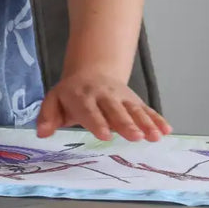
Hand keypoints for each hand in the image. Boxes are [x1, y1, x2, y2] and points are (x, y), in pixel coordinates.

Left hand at [36, 66, 171, 142]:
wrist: (91, 71)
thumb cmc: (71, 94)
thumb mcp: (54, 100)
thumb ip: (48, 116)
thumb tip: (42, 132)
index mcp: (82, 97)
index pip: (89, 111)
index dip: (97, 122)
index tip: (105, 135)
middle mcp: (103, 96)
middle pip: (115, 110)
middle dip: (125, 123)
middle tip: (135, 137)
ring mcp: (121, 97)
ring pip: (134, 109)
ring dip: (145, 122)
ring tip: (155, 136)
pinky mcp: (134, 100)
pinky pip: (146, 109)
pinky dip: (157, 119)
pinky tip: (166, 130)